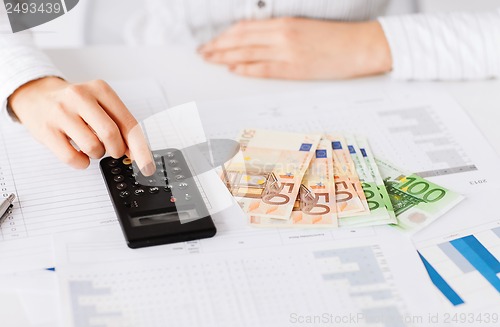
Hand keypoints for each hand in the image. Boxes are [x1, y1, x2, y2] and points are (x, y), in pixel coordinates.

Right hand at [8, 77, 154, 174]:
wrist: (35, 95)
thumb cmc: (74, 104)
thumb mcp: (99, 104)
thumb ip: (119, 125)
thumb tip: (137, 153)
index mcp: (100, 90)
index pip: (128, 123)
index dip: (141, 148)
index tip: (147, 166)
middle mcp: (80, 97)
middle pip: (111, 135)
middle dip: (117, 150)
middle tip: (113, 150)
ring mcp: (61, 113)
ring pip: (93, 147)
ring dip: (97, 154)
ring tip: (91, 145)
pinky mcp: (46, 130)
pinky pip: (73, 158)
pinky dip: (82, 162)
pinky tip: (79, 153)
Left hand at [199, 18, 391, 79]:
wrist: (361, 46)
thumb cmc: (336, 38)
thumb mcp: (305, 28)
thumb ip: (280, 33)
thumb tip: (257, 41)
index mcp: (285, 23)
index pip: (245, 28)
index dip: (225, 35)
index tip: (213, 41)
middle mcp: (282, 35)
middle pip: (241, 40)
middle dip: (218, 46)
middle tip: (203, 53)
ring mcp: (287, 52)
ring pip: (247, 54)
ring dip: (225, 58)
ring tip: (210, 61)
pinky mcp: (294, 69)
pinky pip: (263, 69)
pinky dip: (246, 69)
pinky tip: (234, 70)